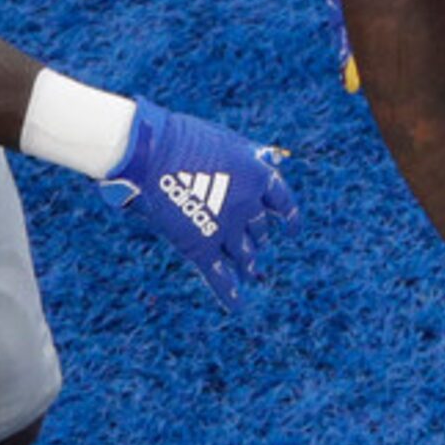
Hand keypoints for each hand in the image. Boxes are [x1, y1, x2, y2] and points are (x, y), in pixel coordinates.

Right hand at [101, 98, 298, 307]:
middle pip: (260, 231)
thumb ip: (251, 157)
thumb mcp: (228, 140)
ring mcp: (226, 229)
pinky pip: (220, 276)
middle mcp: (248, 206)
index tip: (292, 231)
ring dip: (249, 264)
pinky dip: (229, 293)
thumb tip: (274, 162)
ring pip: (245, 255)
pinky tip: (238, 307)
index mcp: (258, 176)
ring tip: (251, 272)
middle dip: (257, 238)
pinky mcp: (200, 246)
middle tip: (254, 246)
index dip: (290, 219)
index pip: (283, 203)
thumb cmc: (184, 137)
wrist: (151, 151)